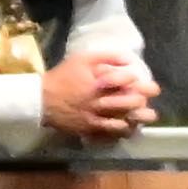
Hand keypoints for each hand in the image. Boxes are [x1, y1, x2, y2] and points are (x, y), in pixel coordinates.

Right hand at [41, 51, 161, 144]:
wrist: (40, 100)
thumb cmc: (62, 77)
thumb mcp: (81, 59)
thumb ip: (106, 56)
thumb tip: (129, 59)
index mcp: (98, 81)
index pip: (127, 79)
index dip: (136, 79)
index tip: (137, 79)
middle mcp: (100, 100)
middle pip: (132, 100)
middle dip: (143, 97)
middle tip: (147, 96)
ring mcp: (96, 116)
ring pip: (126, 119)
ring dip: (139, 117)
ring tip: (147, 115)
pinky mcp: (91, 128)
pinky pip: (114, 132)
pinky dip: (126, 129)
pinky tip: (130, 127)